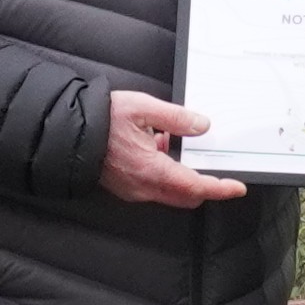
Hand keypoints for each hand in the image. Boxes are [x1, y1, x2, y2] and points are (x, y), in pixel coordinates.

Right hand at [101, 91, 244, 206]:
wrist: (67, 133)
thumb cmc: (101, 119)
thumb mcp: (142, 108)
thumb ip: (176, 118)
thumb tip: (202, 125)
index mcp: (152, 170)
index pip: (195, 186)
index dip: (219, 188)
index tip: (236, 187)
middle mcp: (144, 187)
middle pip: (186, 196)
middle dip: (203, 184)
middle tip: (210, 162)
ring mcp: (134, 190)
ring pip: (171, 194)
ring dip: (180, 175)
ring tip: (168, 142)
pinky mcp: (125, 188)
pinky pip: (154, 188)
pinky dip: (163, 173)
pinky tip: (153, 147)